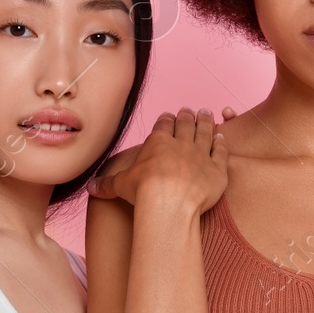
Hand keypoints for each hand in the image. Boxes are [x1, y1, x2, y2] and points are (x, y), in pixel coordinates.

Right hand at [85, 107, 233, 212]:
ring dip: (207, 122)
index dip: (166, 119)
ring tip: (207, 114)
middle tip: (190, 110)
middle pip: (186, 124)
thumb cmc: (143, 191)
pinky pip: (221, 153)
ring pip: (206, 133)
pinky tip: (222, 138)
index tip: (169, 115)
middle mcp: (182, 144)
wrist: (170, 203)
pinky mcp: (217, 170)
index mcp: (159, 142)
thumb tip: (91, 187)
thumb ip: (107, 184)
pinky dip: (222, 144)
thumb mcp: (120, 185)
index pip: (163, 125)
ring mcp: (202, 155)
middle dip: (188, 116)